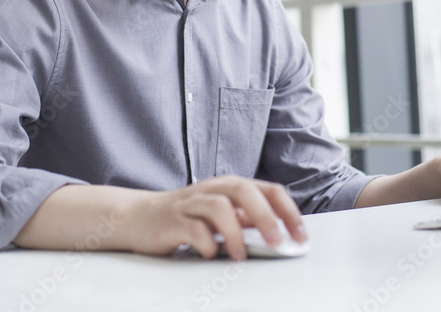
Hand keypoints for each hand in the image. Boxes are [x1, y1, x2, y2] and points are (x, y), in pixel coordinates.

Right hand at [123, 176, 306, 260]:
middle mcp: (213, 188)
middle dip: (266, 217)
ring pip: (219, 206)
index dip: (288, 212)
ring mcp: (192, 202)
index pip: (268, 190)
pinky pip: (193, 228)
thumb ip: (248, 220)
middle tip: (278, 243)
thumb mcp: (223, 215)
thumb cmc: (187, 217)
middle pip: (245, 191)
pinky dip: (206, 244)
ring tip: (240, 255)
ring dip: (235, 233)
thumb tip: (281, 233)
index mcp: (231, 186)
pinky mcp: (172, 220)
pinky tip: (209, 254)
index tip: (300, 236)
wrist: (140, 217)